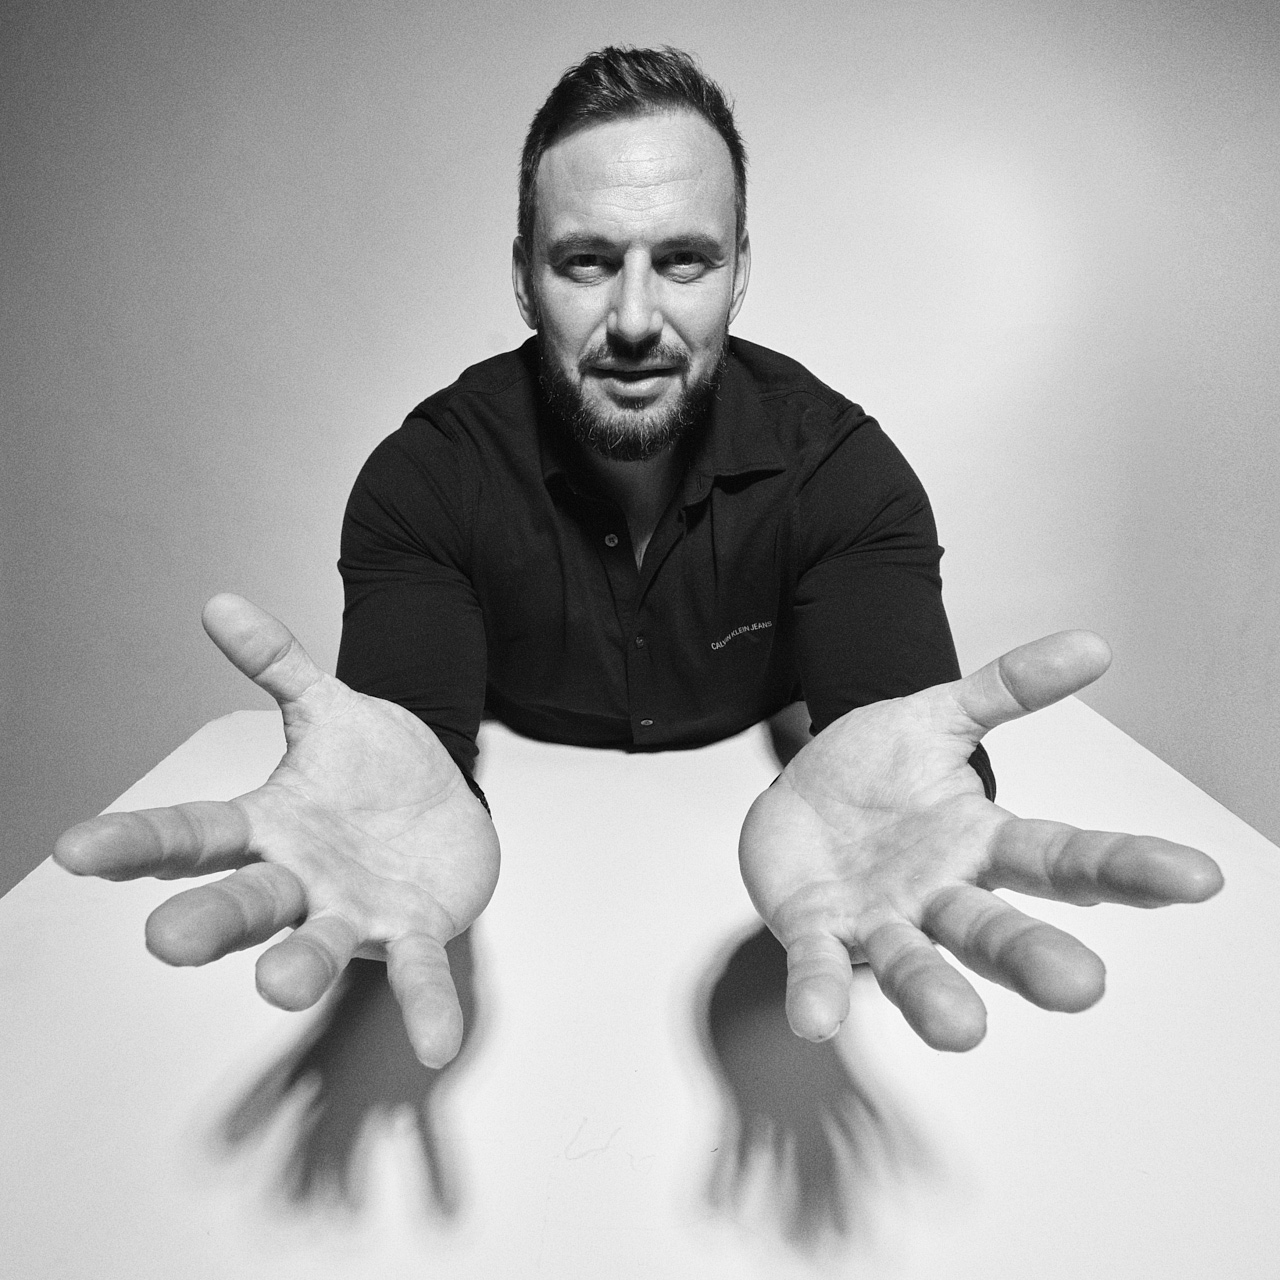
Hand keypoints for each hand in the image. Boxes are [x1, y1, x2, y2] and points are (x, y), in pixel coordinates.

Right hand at [54, 595, 498, 1067]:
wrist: (441, 802)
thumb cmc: (371, 768)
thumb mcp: (329, 707)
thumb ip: (279, 664)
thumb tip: (219, 603)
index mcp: (268, 825)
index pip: (191, 833)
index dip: (134, 842)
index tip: (73, 849)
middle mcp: (300, 878)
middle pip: (245, 901)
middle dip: (208, 922)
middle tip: (167, 943)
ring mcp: (354, 910)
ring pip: (319, 943)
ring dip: (299, 968)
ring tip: (280, 986)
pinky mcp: (412, 930)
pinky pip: (419, 972)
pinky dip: (426, 1007)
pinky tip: (436, 1045)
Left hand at [739, 632, 1222, 1051]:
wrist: (792, 803)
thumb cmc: (872, 773)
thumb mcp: (934, 717)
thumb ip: (1004, 689)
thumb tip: (1092, 646)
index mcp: (980, 844)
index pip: (1063, 859)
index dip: (1126, 868)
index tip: (1196, 877)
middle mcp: (940, 894)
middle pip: (996, 931)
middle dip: (1033, 957)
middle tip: (1081, 986)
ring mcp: (879, 919)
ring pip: (915, 962)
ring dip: (935, 995)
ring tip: (961, 1030)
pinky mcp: (817, 931)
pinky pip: (821, 965)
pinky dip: (820, 991)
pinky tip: (816, 1016)